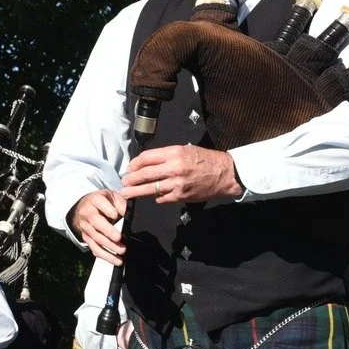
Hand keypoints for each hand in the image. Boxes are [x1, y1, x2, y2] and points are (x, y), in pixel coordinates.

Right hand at [70, 189, 126, 264]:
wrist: (87, 207)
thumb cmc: (104, 202)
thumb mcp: (113, 197)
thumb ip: (122, 204)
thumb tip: (130, 214)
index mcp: (95, 200)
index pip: (99, 202)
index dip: (107, 209)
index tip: (115, 215)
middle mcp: (87, 213)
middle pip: (96, 222)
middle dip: (108, 231)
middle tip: (119, 238)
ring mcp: (86, 226)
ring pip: (96, 238)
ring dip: (109, 246)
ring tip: (122, 252)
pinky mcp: (87, 238)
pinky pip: (95, 248)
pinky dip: (105, 256)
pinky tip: (116, 260)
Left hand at [120, 144, 243, 205]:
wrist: (225, 174)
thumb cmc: (205, 160)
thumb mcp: (185, 150)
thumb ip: (166, 156)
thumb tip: (147, 164)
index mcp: (174, 153)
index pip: (147, 158)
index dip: (134, 163)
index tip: (129, 168)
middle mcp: (174, 168)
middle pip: (145, 174)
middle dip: (131, 179)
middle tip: (123, 182)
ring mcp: (177, 183)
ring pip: (151, 189)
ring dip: (136, 192)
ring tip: (127, 193)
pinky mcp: (181, 196)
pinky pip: (162, 198)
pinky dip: (156, 197)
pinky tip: (153, 197)